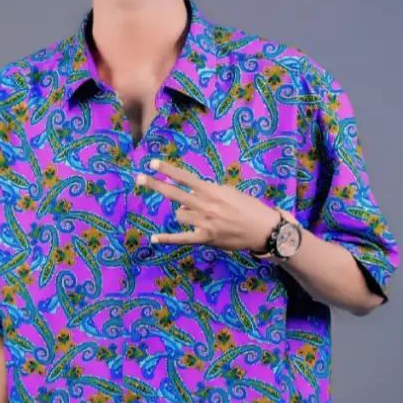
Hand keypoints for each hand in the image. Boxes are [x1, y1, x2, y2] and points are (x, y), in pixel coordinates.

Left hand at [135, 157, 277, 252]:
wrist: (263, 229)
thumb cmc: (248, 207)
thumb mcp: (229, 192)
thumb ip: (207, 193)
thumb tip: (186, 200)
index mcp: (212, 190)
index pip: (185, 178)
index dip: (168, 170)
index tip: (153, 163)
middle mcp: (206, 205)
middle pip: (175, 193)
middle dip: (156, 185)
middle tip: (139, 178)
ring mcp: (204, 222)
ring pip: (180, 214)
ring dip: (184, 213)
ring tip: (201, 216)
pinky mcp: (205, 238)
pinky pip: (181, 238)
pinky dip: (167, 238)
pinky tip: (154, 238)